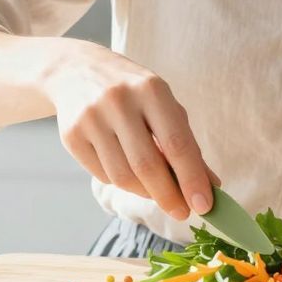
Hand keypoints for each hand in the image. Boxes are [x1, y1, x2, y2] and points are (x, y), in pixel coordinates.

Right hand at [40, 42, 214, 221]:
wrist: (77, 70)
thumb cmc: (133, 92)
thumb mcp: (163, 105)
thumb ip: (186, 143)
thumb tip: (210, 185)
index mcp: (151, 89)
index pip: (176, 143)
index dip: (192, 179)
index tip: (204, 206)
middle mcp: (119, 101)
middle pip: (147, 165)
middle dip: (168, 196)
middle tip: (181, 211)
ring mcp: (91, 118)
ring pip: (123, 177)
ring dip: (145, 192)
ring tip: (155, 190)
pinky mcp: (70, 135)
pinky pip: (102, 175)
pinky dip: (120, 182)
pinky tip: (126, 169)